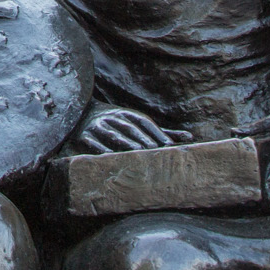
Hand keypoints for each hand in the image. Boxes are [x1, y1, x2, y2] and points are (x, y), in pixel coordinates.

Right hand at [73, 105, 190, 153]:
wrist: (80, 115)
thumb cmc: (117, 123)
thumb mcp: (137, 124)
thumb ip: (161, 132)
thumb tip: (189, 137)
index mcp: (125, 113)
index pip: (143, 121)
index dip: (155, 131)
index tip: (167, 144)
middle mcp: (111, 116)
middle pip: (129, 126)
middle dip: (142, 137)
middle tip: (154, 150)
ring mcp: (97, 125)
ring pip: (112, 133)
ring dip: (124, 142)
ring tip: (137, 152)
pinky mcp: (83, 134)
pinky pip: (92, 141)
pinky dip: (101, 148)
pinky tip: (111, 156)